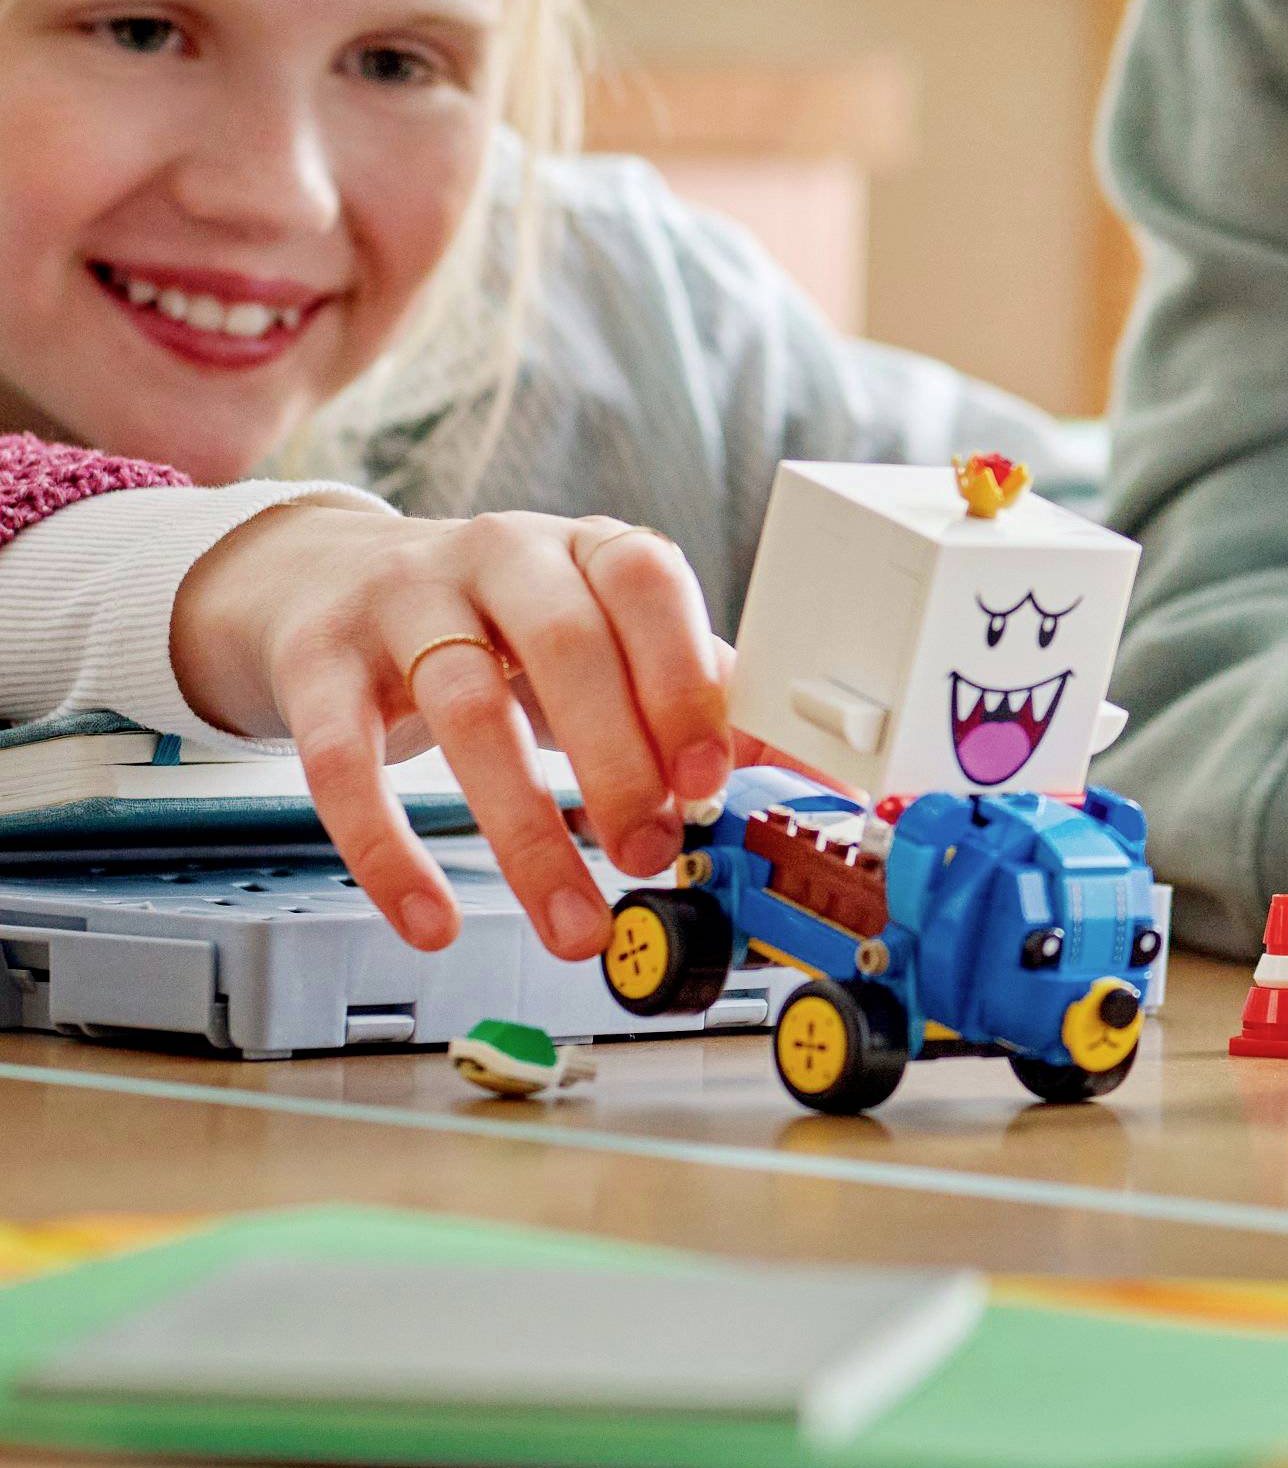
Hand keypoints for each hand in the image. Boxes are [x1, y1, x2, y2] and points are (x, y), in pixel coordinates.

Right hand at [171, 502, 733, 958]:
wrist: (328, 581)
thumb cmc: (497, 625)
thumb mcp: (599, 637)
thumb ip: (689, 694)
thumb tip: (791, 768)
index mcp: (584, 546)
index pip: (647, 582)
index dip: (683, 678)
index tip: (708, 778)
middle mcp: (497, 554)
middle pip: (564, 648)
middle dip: (617, 763)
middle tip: (647, 854)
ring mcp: (399, 601)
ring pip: (465, 712)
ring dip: (526, 832)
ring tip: (570, 921)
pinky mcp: (316, 662)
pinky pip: (341, 763)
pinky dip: (390, 852)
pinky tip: (429, 920)